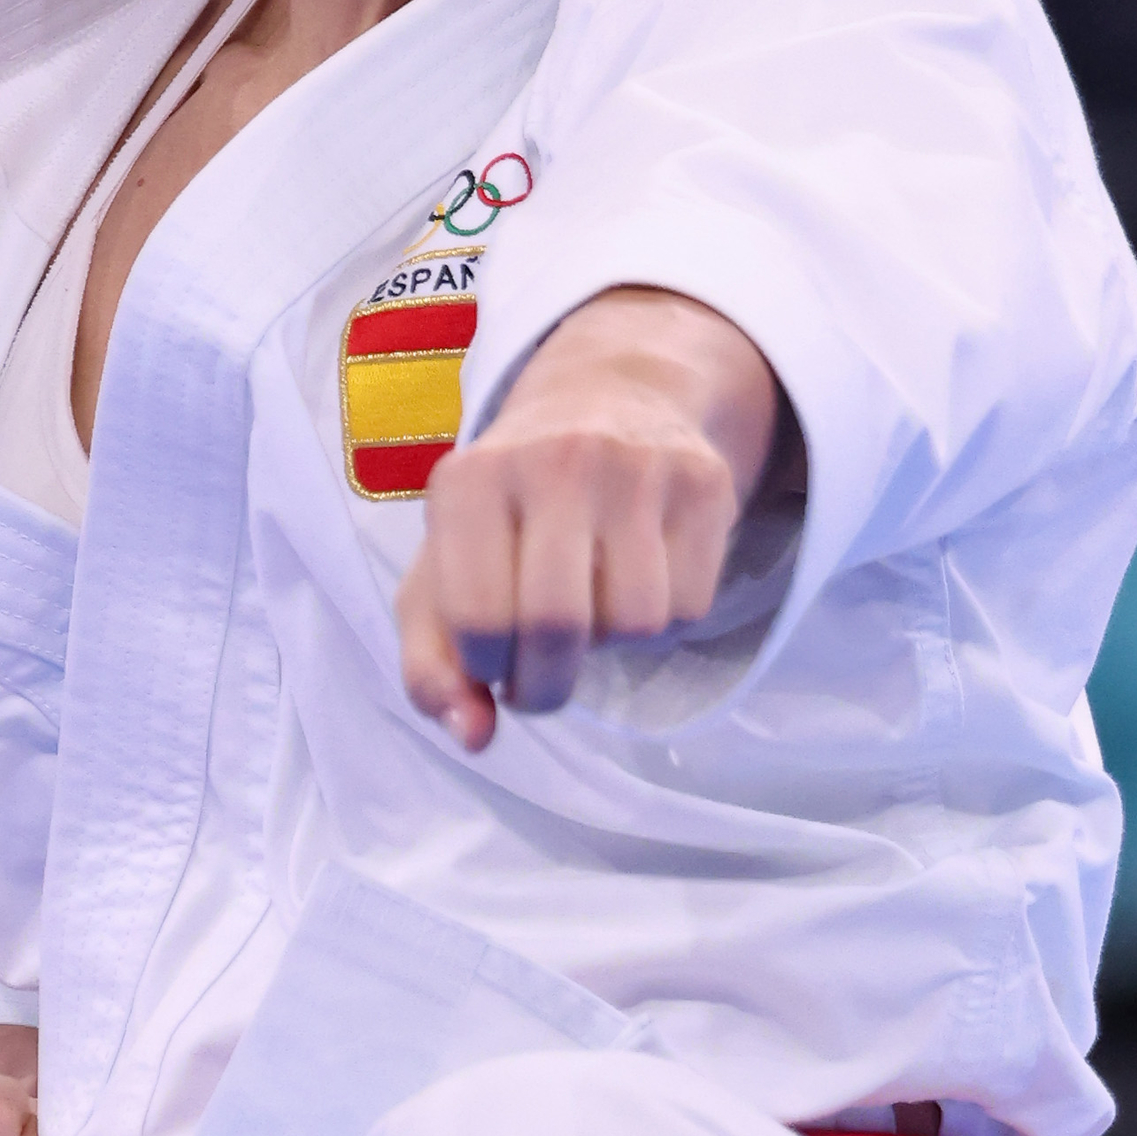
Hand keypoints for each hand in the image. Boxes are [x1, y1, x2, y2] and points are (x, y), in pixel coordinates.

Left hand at [398, 286, 787, 752]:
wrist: (611, 399)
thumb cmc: (512, 509)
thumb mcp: (446, 571)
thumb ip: (432, 664)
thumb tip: (472, 736)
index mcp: (470, 480)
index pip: (479, 619)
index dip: (488, 668)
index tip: (493, 660)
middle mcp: (554, 459)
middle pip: (559, 626)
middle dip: (548, 685)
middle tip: (542, 679)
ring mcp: (636, 466)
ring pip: (635, 625)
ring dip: (612, 645)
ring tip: (593, 605)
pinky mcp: (704, 482)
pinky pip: (689, 610)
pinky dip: (664, 620)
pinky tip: (642, 578)